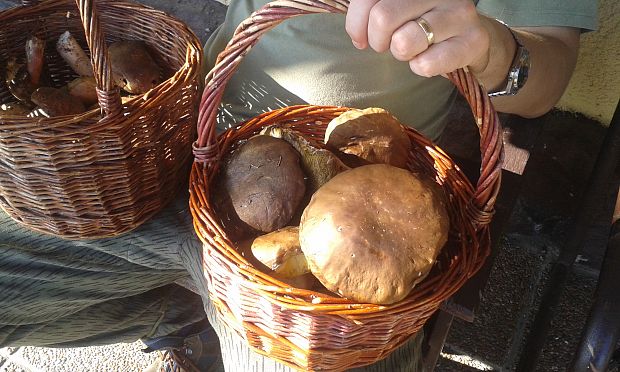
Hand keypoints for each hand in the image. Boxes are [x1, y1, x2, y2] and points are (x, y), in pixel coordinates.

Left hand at [345, 0, 490, 76]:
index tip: (363, 37)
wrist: (469, 38)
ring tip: (411, 49)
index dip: (356, 24)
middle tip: (390, 43)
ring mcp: (459, 12)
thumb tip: (358, 37)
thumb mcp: (396, 9)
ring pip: (404, 41)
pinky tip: (428, 59)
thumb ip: (369, 11)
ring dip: (401, 53)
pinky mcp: (473, 40)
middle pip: (382, 18)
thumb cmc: (423, 21)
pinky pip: (426, 64)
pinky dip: (420, 67)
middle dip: (379, 41)